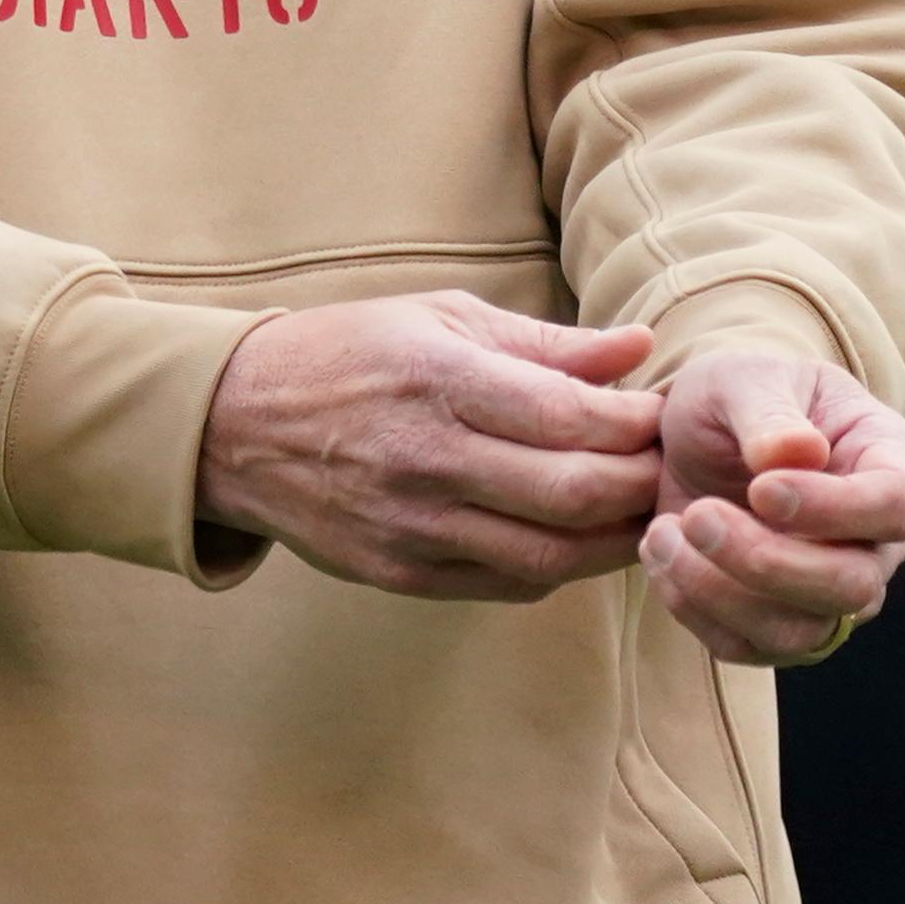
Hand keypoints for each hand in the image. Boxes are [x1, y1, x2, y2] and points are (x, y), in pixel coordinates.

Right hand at [197, 293, 663, 600]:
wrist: (237, 424)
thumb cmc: (351, 353)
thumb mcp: (440, 318)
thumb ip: (544, 343)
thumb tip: (638, 348)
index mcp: (438, 378)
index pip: (570, 416)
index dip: (635, 422)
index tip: (661, 413)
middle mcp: (425, 457)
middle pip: (573, 494)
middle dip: (641, 485)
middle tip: (667, 469)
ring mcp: (411, 525)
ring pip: (550, 556)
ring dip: (614, 539)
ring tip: (639, 511)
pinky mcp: (399, 574)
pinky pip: (507, 584)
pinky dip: (559, 566)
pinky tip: (576, 537)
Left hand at [641, 348, 904, 665]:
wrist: (696, 429)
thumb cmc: (738, 392)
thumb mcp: (744, 378)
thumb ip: (768, 412)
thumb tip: (797, 453)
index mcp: (886, 461)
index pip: (895, 506)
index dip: (834, 509)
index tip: (761, 489)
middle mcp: (873, 538)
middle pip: (854, 586)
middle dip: (769, 562)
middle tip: (698, 515)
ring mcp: (829, 588)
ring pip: (802, 632)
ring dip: (723, 594)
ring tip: (663, 533)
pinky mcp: (776, 620)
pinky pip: (748, 646)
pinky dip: (695, 610)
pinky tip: (659, 554)